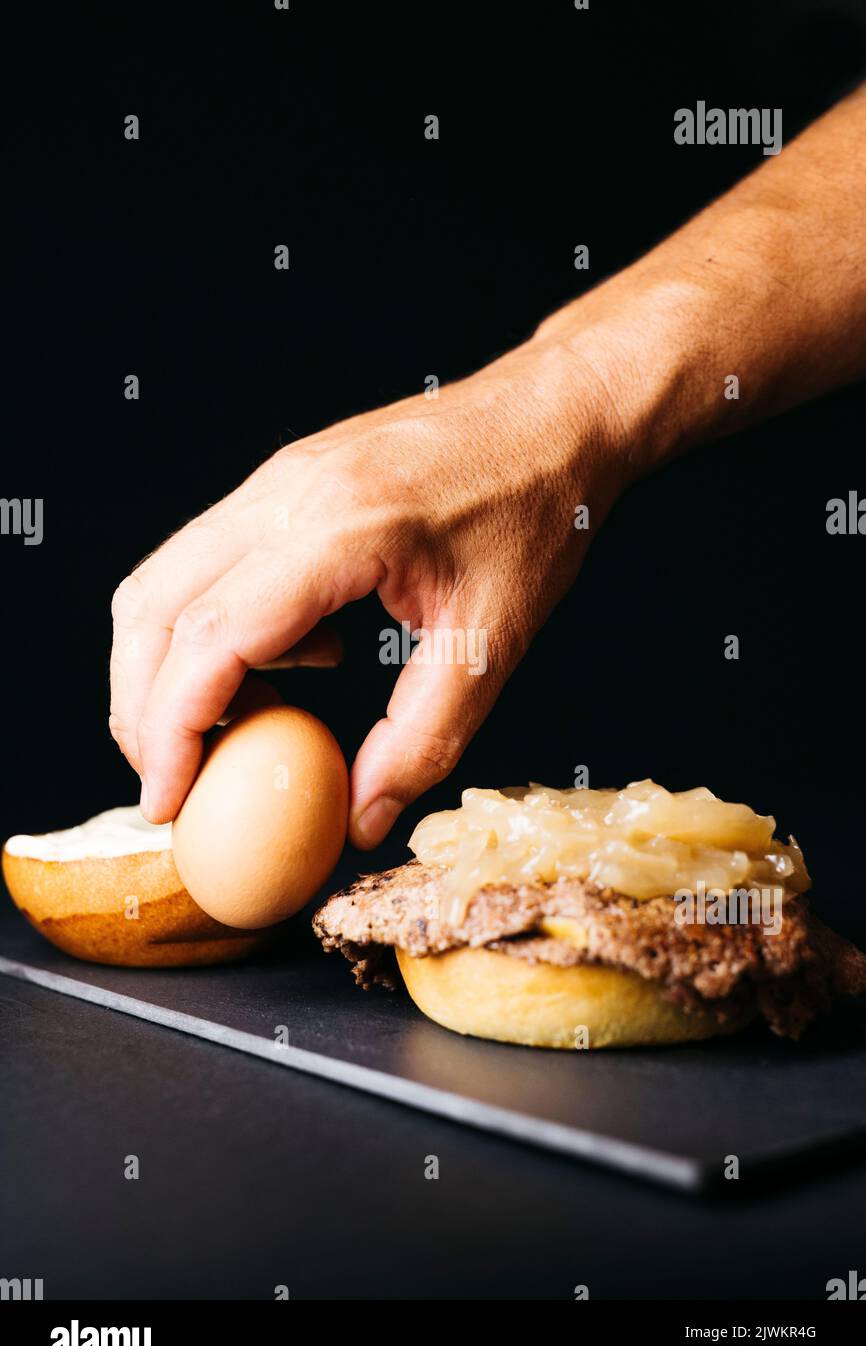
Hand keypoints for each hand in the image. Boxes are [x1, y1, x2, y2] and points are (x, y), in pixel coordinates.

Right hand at [109, 335, 628, 845]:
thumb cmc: (537, 512)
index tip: (169, 799)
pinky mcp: (281, 483)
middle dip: (144, 709)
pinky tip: (296, 660)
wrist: (555, 416)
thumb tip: (360, 821)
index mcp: (340, 527)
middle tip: (175, 782)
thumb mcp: (495, 641)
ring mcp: (275, 480)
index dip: (173, 729)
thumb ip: (423, 740)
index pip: (212, 637)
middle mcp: (285, 493)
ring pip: (163, 582)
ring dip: (167, 668)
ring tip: (234, 728)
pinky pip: (204, 561)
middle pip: (154, 609)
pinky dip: (212, 629)